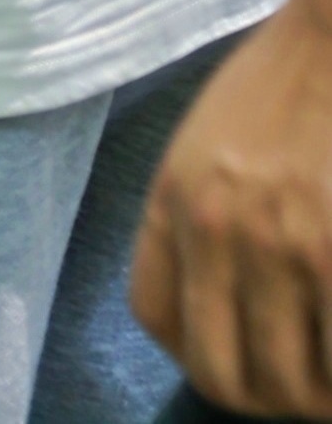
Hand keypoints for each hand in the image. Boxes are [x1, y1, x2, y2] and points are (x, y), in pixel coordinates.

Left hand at [137, 3, 331, 418]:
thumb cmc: (287, 80)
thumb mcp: (208, 142)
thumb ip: (198, 211)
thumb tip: (211, 300)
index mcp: (175, 200)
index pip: (158, 319)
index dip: (200, 355)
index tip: (240, 358)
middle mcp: (218, 231)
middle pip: (224, 375)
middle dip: (265, 399)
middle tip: (301, 391)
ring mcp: (286, 246)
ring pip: (292, 384)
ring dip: (317, 396)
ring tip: (330, 380)